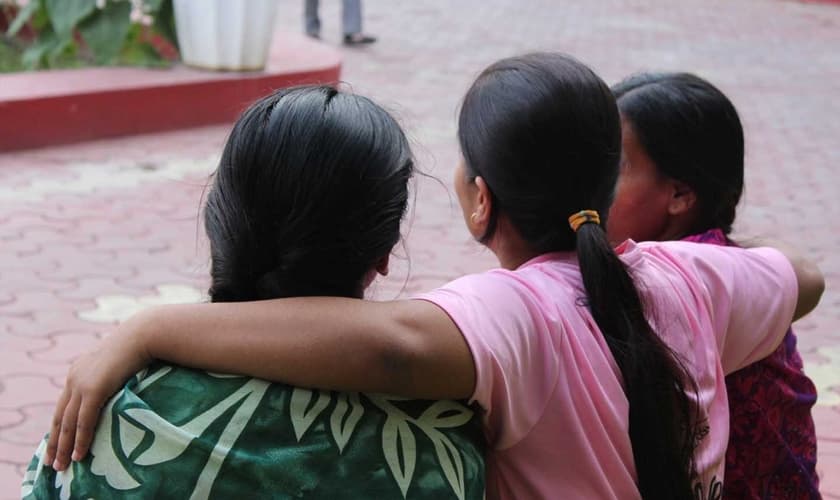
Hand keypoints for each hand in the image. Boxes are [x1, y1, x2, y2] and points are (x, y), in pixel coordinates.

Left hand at [44, 313, 152, 469]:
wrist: (143, 335)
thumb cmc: (139, 345)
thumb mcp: (119, 361)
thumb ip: (112, 374)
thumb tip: (120, 384)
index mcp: (79, 371)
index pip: (63, 404)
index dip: (59, 426)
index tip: (57, 443)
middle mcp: (74, 378)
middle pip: (59, 417)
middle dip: (55, 442)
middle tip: (52, 462)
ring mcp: (82, 384)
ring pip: (67, 423)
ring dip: (63, 446)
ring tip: (61, 466)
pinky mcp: (94, 390)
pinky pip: (83, 421)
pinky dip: (80, 439)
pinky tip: (78, 454)